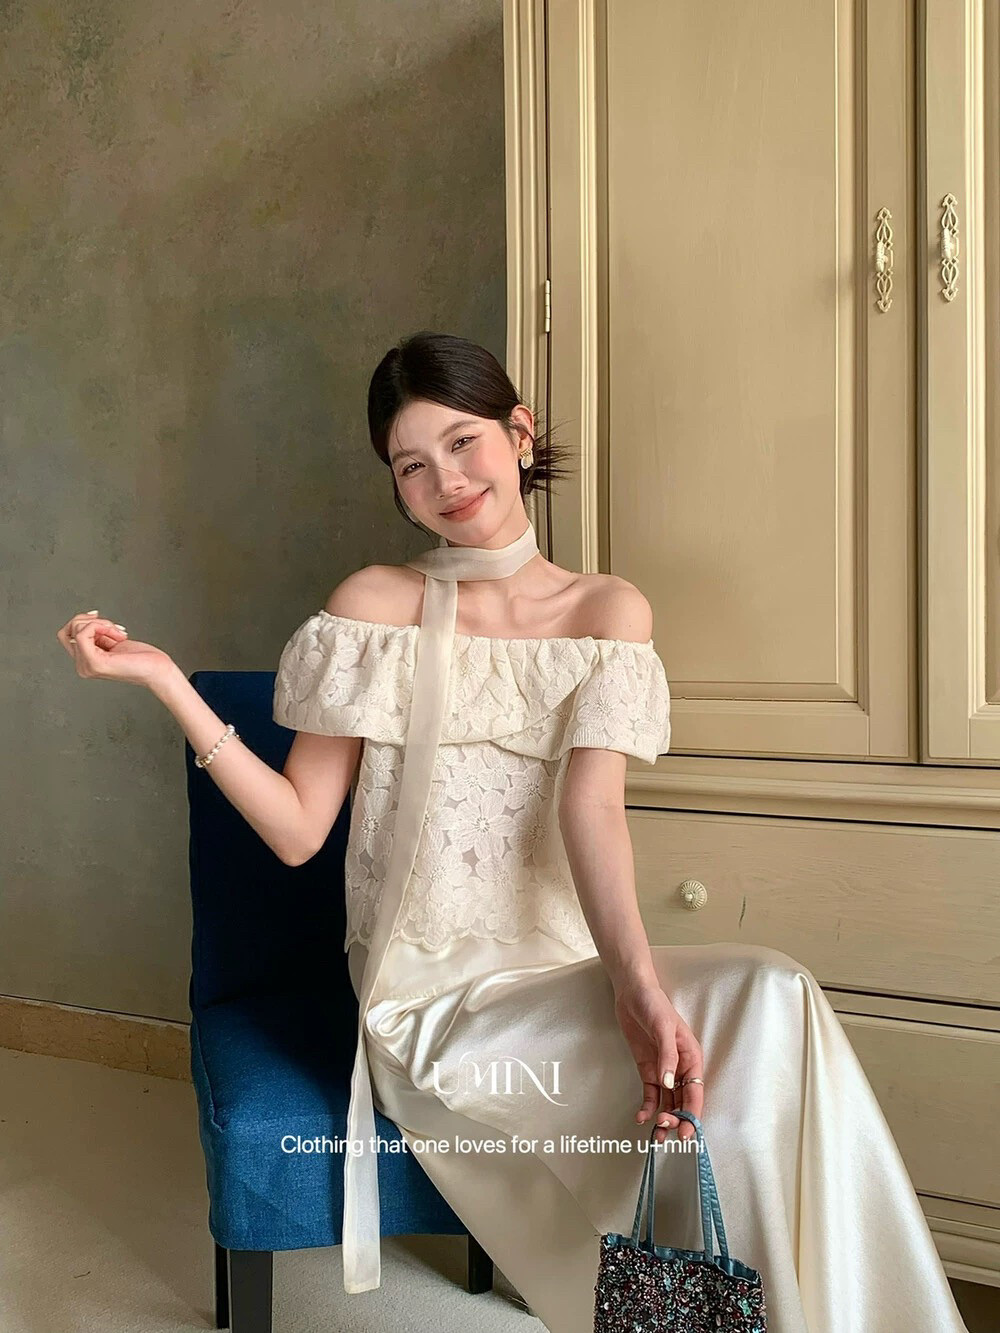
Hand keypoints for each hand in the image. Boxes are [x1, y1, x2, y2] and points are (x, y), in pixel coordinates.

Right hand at [56, 609, 175, 689]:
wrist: (158, 670)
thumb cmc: (143, 658)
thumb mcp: (114, 642)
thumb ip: (98, 635)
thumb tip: (87, 619)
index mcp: (86, 662)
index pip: (67, 635)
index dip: (82, 621)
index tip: (99, 618)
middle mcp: (83, 667)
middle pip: (68, 630)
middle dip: (91, 620)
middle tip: (114, 629)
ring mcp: (86, 666)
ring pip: (76, 628)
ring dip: (101, 623)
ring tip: (119, 634)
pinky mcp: (94, 663)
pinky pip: (83, 633)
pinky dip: (101, 626)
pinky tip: (118, 635)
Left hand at [613, 979, 704, 1142]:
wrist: (632, 992)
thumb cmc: (654, 1005)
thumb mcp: (664, 1028)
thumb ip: (667, 1057)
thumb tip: (669, 1084)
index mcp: (692, 1059)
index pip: (695, 1093)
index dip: (692, 1114)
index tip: (686, 1133)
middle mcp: (680, 1068)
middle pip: (682, 1101)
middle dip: (676, 1120)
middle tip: (665, 1133)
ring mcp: (663, 1070)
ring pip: (667, 1101)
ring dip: (663, 1119)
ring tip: (655, 1136)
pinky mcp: (647, 1069)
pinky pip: (650, 1093)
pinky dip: (647, 1107)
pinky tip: (641, 1118)